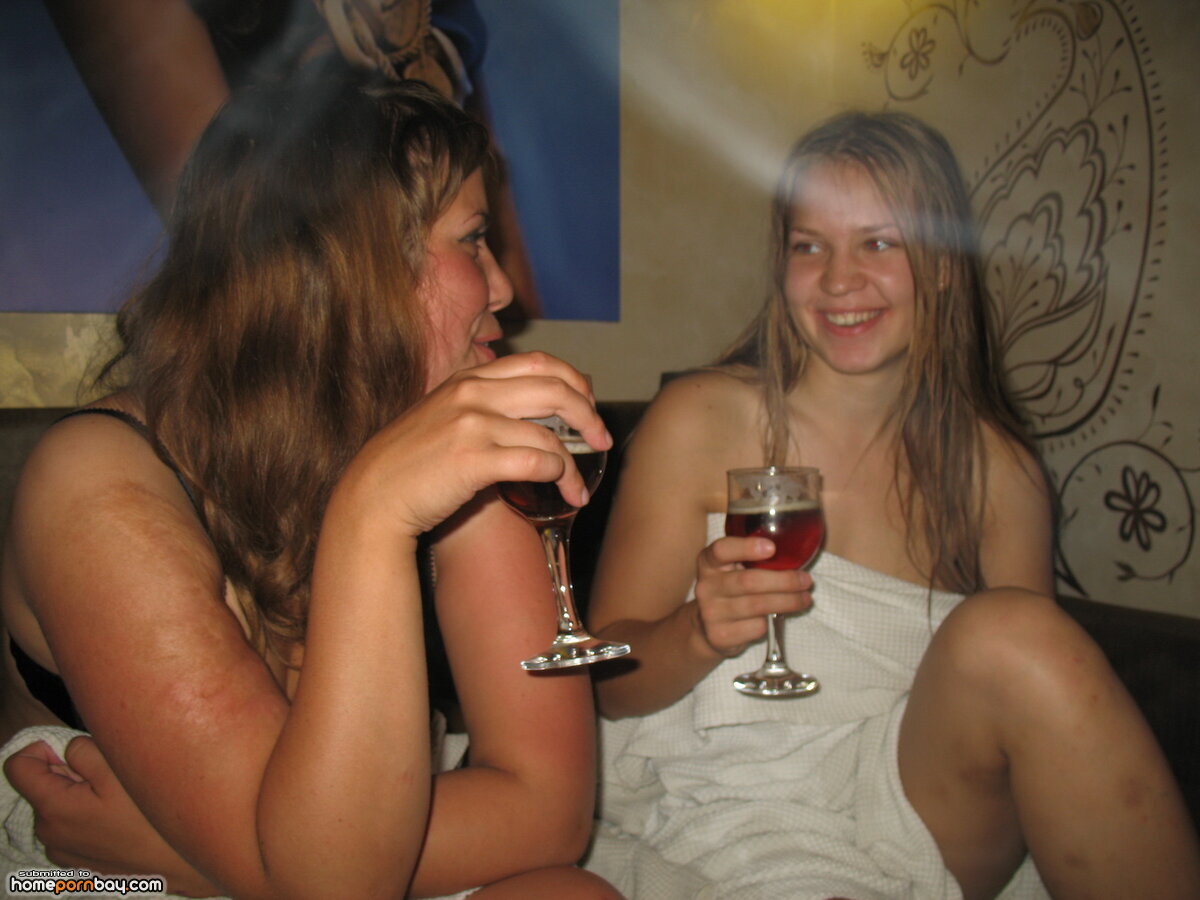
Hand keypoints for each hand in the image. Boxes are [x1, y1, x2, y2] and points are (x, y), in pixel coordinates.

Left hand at [4, 737, 220, 896]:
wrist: (182, 864)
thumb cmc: (151, 817)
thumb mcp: (120, 770)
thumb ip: (84, 750)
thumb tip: (68, 750)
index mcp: (54, 807)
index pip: (18, 766)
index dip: (40, 749)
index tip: (72, 752)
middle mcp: (50, 833)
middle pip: (45, 785)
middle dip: (72, 774)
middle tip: (111, 778)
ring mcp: (65, 851)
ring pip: (62, 805)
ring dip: (82, 795)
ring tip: (121, 801)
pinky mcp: (81, 862)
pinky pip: (75, 826)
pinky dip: (91, 816)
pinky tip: (122, 821)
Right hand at [339, 352, 612, 536]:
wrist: (372, 497)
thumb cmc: (410, 465)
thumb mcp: (443, 417)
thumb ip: (482, 407)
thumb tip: (534, 417)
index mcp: (468, 378)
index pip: (538, 362)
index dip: (574, 381)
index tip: (588, 403)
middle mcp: (473, 393)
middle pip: (555, 389)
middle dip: (588, 414)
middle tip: (602, 438)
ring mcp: (472, 424)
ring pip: (550, 434)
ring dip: (574, 464)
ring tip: (579, 487)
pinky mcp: (474, 459)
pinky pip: (537, 462)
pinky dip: (560, 477)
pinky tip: (565, 492)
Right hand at [690, 536, 812, 657]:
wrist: (708, 628)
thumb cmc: (732, 590)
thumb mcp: (733, 570)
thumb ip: (752, 560)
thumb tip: (794, 556)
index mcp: (709, 562)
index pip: (722, 550)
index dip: (746, 547)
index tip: (772, 548)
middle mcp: (706, 586)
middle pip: (749, 581)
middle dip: (784, 581)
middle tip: (805, 580)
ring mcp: (711, 612)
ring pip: (758, 606)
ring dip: (788, 602)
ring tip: (805, 599)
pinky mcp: (720, 635)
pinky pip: (757, 627)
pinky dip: (772, 622)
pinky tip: (777, 618)